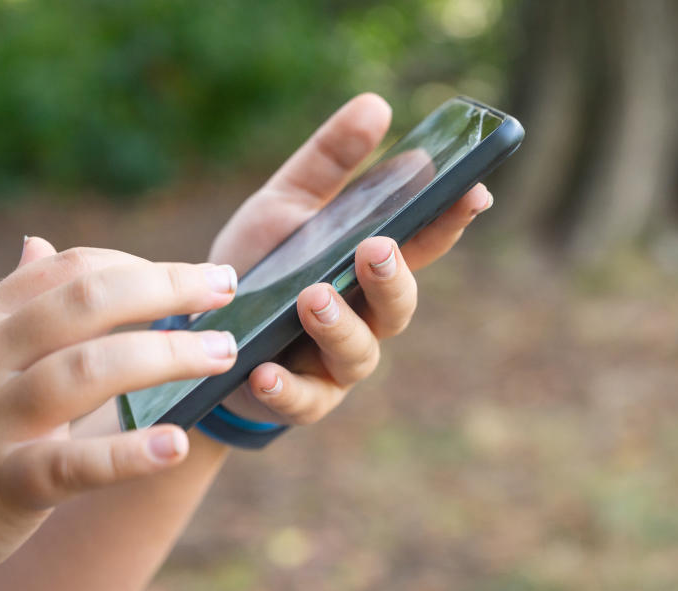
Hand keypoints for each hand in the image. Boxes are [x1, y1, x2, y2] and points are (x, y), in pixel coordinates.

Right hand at [0, 241, 240, 590]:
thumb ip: (13, 303)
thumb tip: (40, 244)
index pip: (71, 271)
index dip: (142, 266)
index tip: (199, 280)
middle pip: (85, 303)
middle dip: (165, 289)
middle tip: (227, 289)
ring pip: (84, 370)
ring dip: (165, 357)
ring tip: (223, 354)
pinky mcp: (2, 485)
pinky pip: (69, 464)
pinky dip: (126, 454)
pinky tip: (176, 445)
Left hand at [208, 93, 492, 424]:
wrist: (204, 330)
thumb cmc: (262, 265)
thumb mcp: (287, 203)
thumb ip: (330, 160)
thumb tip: (377, 104)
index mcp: (369, 269)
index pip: (423, 244)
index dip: (452, 220)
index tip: (473, 192)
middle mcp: (366, 317)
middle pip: (400, 304)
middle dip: (393, 278)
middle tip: (376, 248)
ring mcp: (336, 363)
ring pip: (360, 352)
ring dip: (339, 325)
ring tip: (311, 297)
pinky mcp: (300, 399)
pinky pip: (302, 400)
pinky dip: (286, 387)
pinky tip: (264, 367)